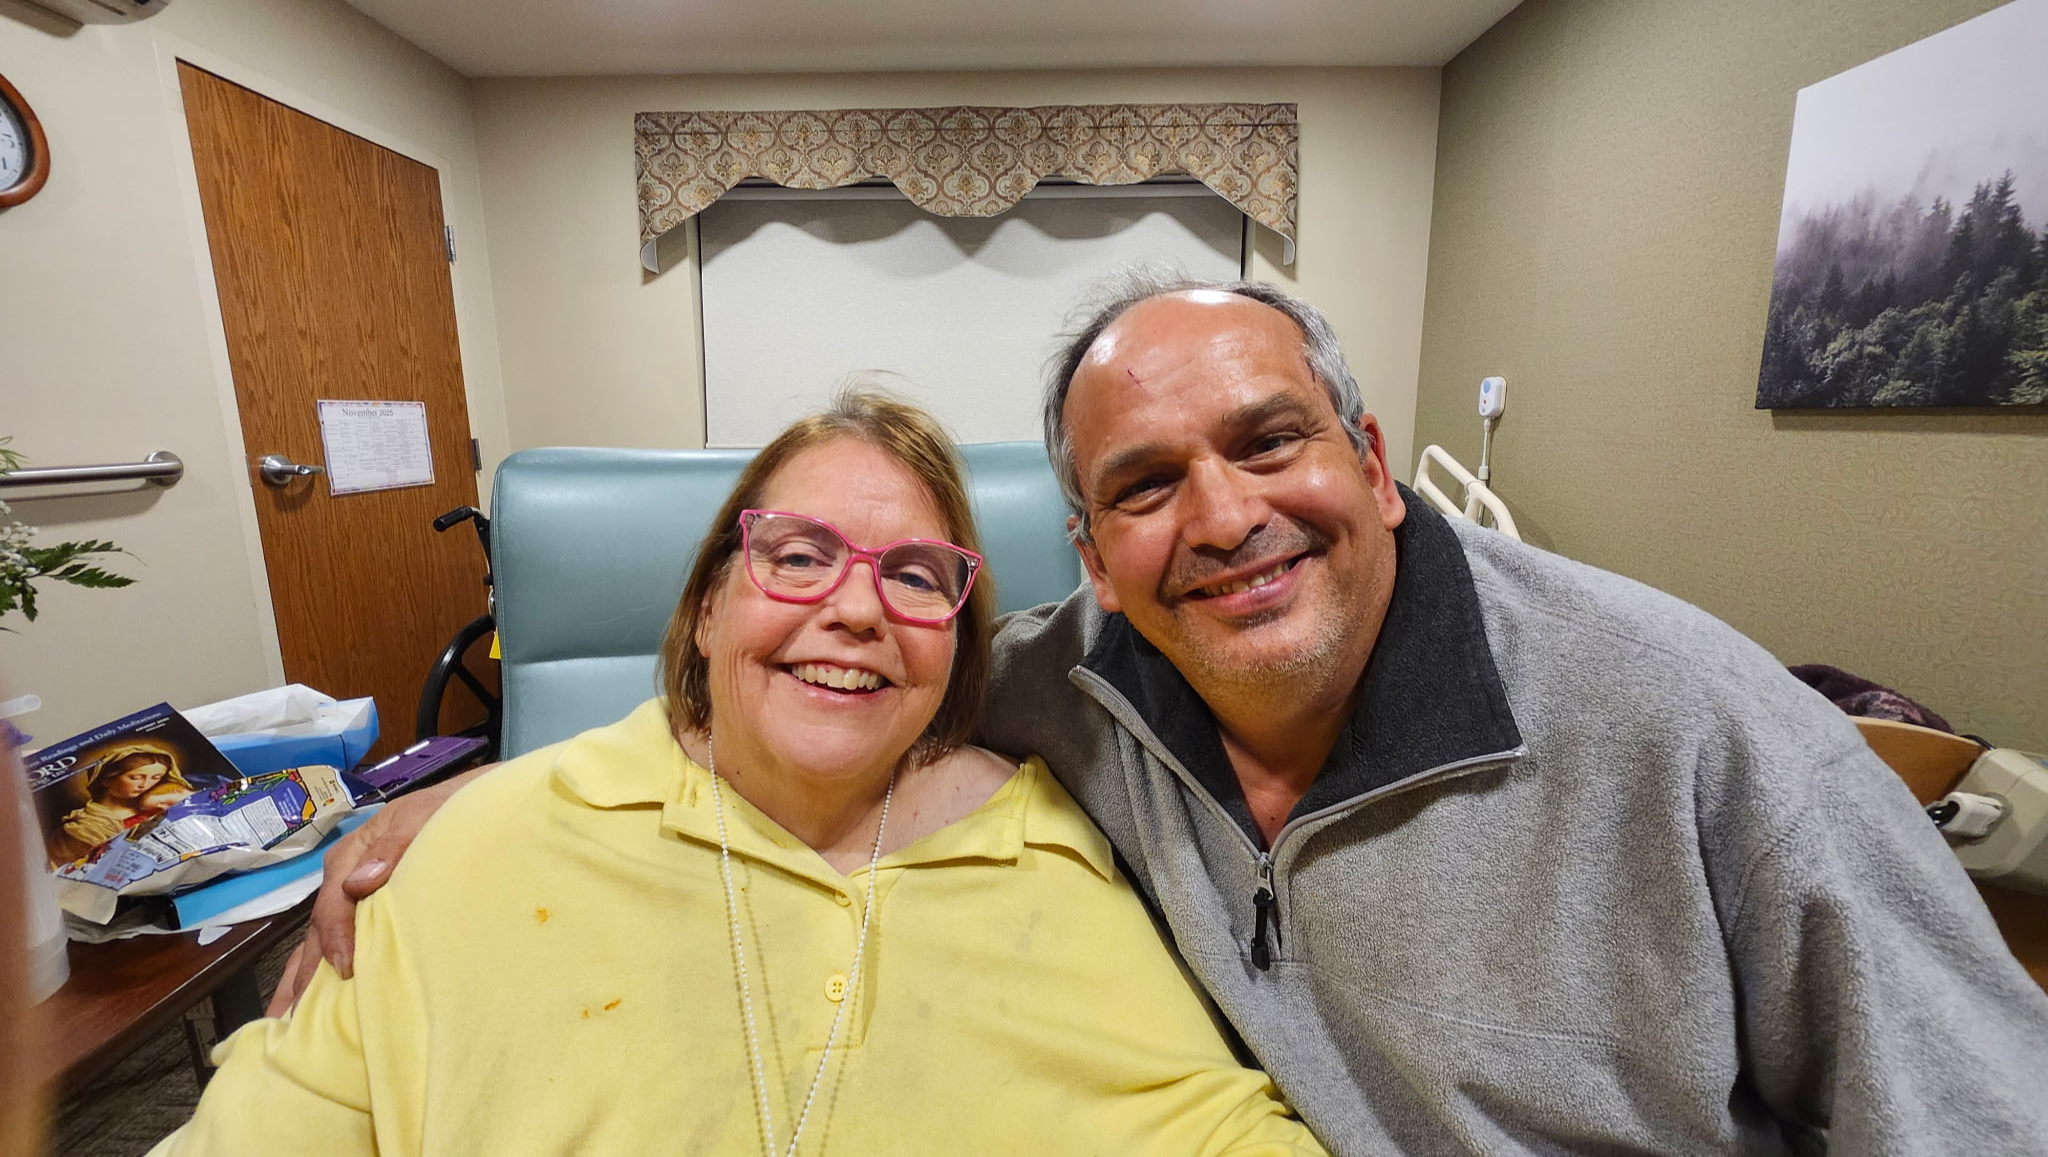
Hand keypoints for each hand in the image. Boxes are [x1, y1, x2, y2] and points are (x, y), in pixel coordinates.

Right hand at [269, 765, 495, 1012]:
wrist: (473, 803)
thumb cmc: (444, 810)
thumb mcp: (419, 819)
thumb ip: (393, 848)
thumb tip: (358, 883)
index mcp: (351, 856)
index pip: (333, 904)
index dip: (336, 937)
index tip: (345, 970)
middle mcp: (344, 878)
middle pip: (316, 930)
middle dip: (300, 975)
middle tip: (284, 1020)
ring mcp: (353, 894)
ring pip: (320, 941)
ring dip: (304, 979)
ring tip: (286, 1022)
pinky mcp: (369, 907)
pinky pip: (343, 940)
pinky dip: (326, 968)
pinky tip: (321, 1001)